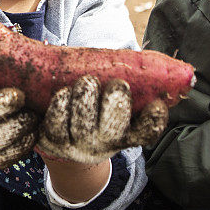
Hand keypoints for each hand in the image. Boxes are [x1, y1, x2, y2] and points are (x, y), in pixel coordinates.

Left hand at [37, 75, 168, 163]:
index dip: (153, 121)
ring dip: (86, 98)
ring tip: (87, 80)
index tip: (156, 104)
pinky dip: (61, 106)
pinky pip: (56, 125)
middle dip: (115, 103)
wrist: (64, 135)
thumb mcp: (117, 98)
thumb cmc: (97, 106)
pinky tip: (63, 92)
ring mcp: (78, 146)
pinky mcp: (53, 142)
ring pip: (83, 124)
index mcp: (126, 134)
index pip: (147, 132)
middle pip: (112, 129)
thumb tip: (153, 64)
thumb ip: (133, 84)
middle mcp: (104, 143)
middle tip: (117, 84)